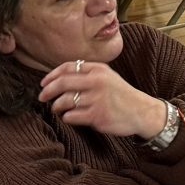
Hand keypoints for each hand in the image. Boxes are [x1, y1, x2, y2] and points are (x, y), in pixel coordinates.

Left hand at [37, 58, 165, 138]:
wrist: (142, 112)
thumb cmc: (121, 95)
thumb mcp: (107, 76)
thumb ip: (87, 74)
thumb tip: (59, 78)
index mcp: (98, 69)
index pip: (68, 67)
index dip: (52, 75)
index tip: (43, 83)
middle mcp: (97, 82)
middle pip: (62, 83)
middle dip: (48, 91)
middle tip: (42, 97)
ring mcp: (97, 99)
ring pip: (65, 101)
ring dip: (57, 106)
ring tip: (58, 109)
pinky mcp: (97, 116)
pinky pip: (72, 116)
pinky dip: (67, 117)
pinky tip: (70, 117)